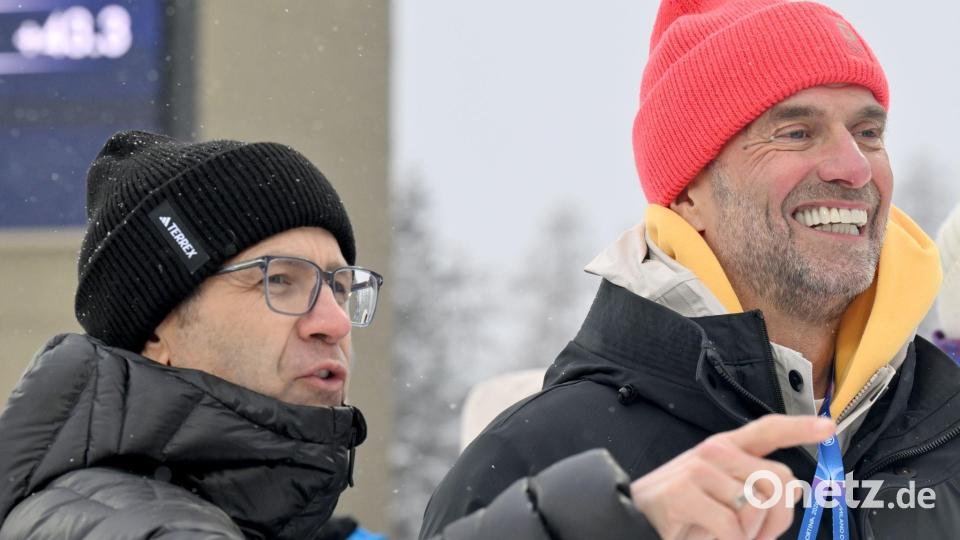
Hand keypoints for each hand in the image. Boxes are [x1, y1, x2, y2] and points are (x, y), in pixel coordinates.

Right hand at [629, 414, 833, 539]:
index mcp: (725, 449)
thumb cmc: (681, 511)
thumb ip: (758, 490)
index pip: (767, 430)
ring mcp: (698, 470)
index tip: (826, 426)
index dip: (800, 427)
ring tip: (726, 536)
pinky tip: (708, 538)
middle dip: (777, 519)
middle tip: (755, 536)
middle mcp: (713, 453)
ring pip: (758, 508)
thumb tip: (795, 489)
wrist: (635, 521)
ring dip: (749, 536)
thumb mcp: (722, 498)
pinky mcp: (685, 493)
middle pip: (779, 480)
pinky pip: (732, 528)